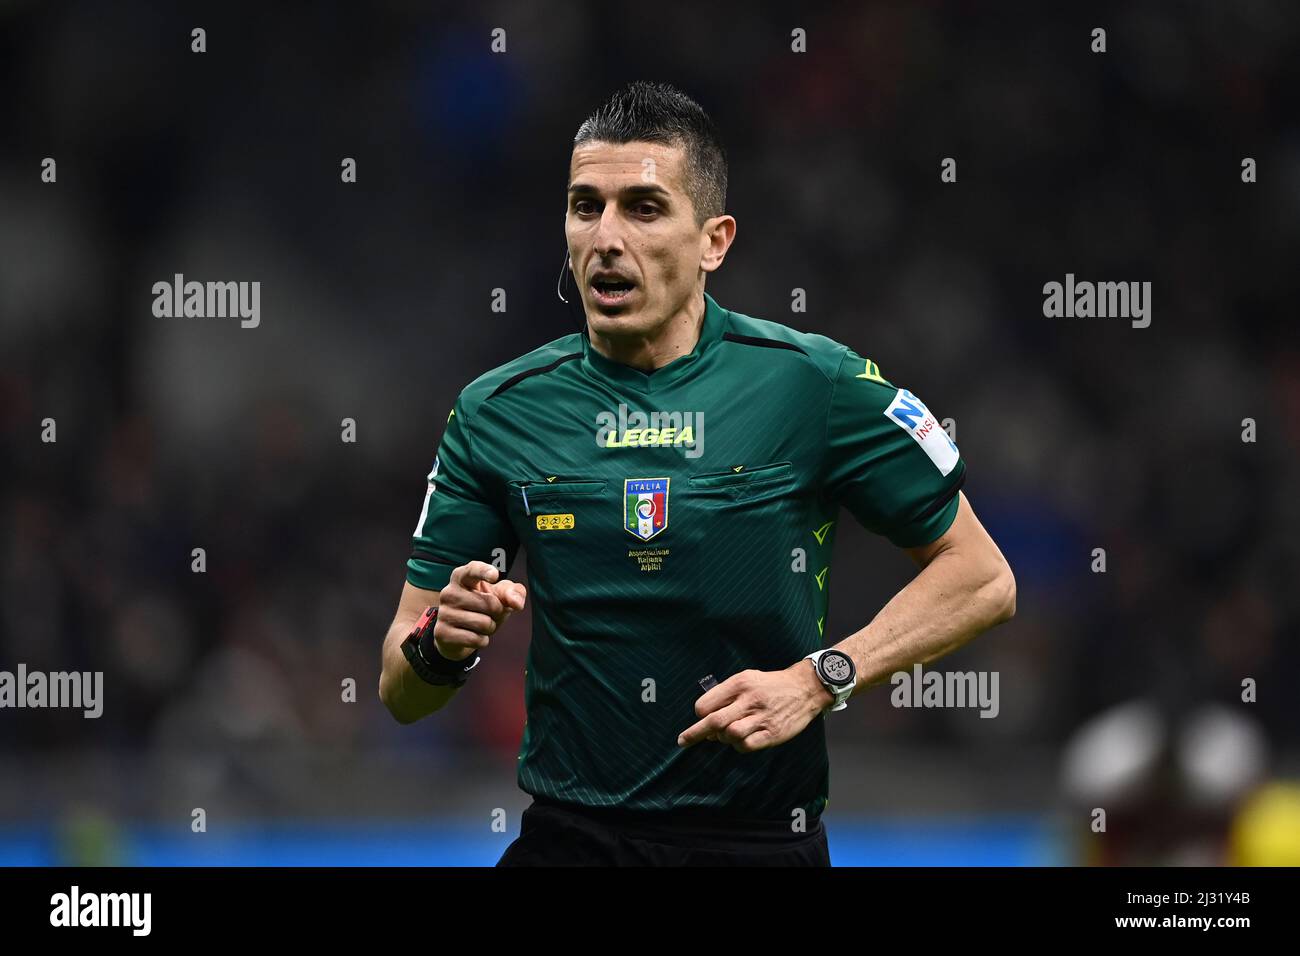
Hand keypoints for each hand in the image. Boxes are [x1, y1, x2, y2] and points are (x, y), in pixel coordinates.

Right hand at [432, 561, 526, 660]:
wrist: (459, 634)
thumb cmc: (482, 608)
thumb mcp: (500, 596)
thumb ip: (513, 593)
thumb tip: (517, 603)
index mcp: (462, 577)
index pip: (473, 570)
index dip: (484, 572)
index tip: (495, 575)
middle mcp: (449, 592)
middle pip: (490, 603)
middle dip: (497, 612)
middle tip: (488, 613)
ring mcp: (444, 613)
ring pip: (484, 623)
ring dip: (490, 627)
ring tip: (480, 625)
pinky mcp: (442, 633)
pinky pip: (475, 639)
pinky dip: (482, 640)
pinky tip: (473, 636)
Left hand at [677, 661, 833, 752]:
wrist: (804, 689)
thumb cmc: (770, 685)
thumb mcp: (746, 678)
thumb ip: (725, 694)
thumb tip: (706, 716)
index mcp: (740, 684)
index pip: (707, 704)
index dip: (700, 714)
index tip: (701, 718)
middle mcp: (749, 700)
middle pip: (714, 721)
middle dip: (694, 734)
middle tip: (683, 741)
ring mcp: (762, 718)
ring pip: (730, 735)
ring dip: (723, 738)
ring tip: (728, 734)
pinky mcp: (772, 733)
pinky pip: (746, 746)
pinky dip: (739, 746)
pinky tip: (743, 739)